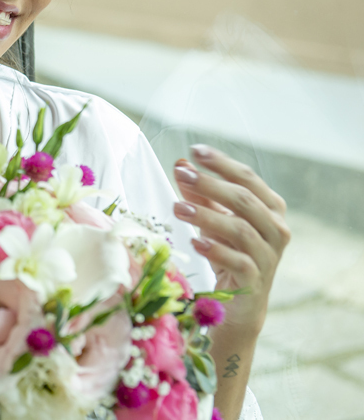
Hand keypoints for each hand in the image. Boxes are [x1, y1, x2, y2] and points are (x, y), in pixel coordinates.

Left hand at [171, 144, 290, 332]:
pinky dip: (216, 251)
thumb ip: (200, 194)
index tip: (195, 151)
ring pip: (241, 230)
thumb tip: (181, 164)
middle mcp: (276, 229)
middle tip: (182, 174)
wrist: (241, 303)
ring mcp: (268, 256)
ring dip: (207, 216)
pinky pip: (238, 262)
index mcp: (270, 208)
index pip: (247, 178)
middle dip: (211, 185)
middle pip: (245, 200)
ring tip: (178, 208)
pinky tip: (195, 242)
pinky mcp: (256, 281)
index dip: (222, 163)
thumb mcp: (212, 219)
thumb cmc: (228, 253)